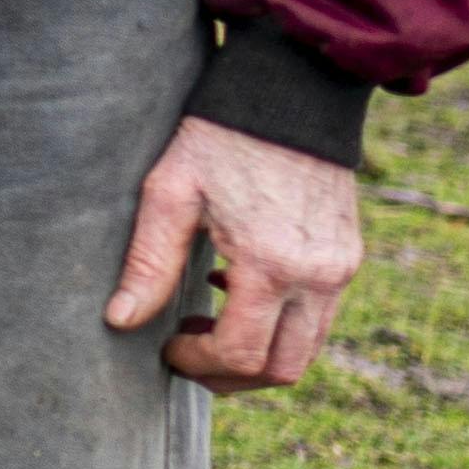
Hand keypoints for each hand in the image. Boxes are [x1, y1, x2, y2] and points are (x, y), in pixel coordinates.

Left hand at [103, 117, 362, 390]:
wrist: (289, 92)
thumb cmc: (219, 138)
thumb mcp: (170, 194)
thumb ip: (147, 263)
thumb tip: (119, 321)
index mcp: (271, 264)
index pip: (240, 356)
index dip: (198, 364)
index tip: (167, 347)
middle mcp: (318, 275)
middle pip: (283, 369)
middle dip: (231, 376)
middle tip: (188, 352)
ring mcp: (341, 268)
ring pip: (307, 350)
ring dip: (258, 354)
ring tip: (209, 323)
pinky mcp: (349, 256)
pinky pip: (320, 317)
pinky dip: (280, 325)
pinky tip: (235, 290)